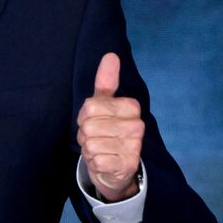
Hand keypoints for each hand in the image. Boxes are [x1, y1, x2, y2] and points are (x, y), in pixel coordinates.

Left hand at [76, 53, 143, 201]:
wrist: (114, 167)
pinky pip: (96, 161)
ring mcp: (134, 147)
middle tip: (95, 137)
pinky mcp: (127, 166)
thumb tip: (111, 55)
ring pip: (91, 143)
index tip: (93, 120)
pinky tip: (103, 161)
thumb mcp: (102, 103)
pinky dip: (94, 162)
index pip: (91, 106)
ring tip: (99, 149)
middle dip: (85, 134)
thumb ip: (106, 80)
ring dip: (88, 149)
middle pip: (89, 125)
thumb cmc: (105, 130)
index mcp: (132, 107)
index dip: (85, 115)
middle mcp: (137, 126)